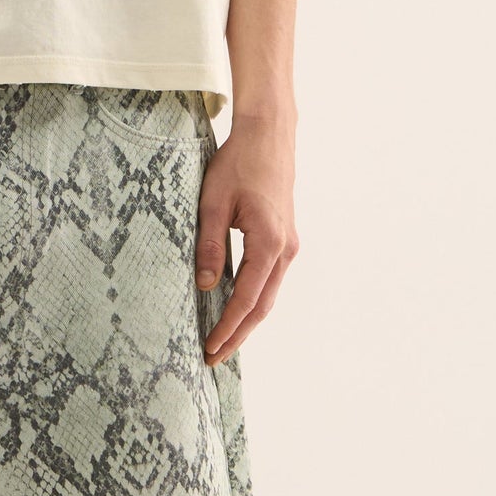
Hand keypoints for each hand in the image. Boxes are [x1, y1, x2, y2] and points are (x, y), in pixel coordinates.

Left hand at [195, 113, 298, 365]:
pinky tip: (234, 310)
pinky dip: (253, 300)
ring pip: (268, 295)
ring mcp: (288, 245)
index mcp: (269, 242)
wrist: (268, 135)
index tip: (209, 348)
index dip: (227, 327)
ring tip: (221, 342)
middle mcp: (285, 249)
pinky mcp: (284, 239)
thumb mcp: (213, 202)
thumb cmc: (238, 163)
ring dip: (246, 321)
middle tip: (213, 359)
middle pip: (262, 306)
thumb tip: (206, 285)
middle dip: (238, 335)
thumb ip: (209, 245)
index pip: (247, 299)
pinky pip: (269, 280)